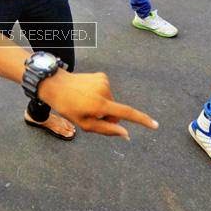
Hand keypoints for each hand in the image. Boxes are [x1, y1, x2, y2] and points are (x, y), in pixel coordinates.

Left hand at [39, 70, 158, 138]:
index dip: (142, 120)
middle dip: (107, 117)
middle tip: (88, 113)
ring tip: (85, 101)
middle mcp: (105, 90)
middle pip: (115, 111)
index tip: (155, 125)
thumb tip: (126, 134)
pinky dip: (100, 95)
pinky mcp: (101, 75)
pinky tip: (87, 93)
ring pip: (111, 102)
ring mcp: (103, 81)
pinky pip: (106, 92)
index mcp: (100, 104)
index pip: (126, 113)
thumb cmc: (67, 106)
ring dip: (102, 105)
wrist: (55, 83)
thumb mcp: (84, 124)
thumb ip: (106, 130)